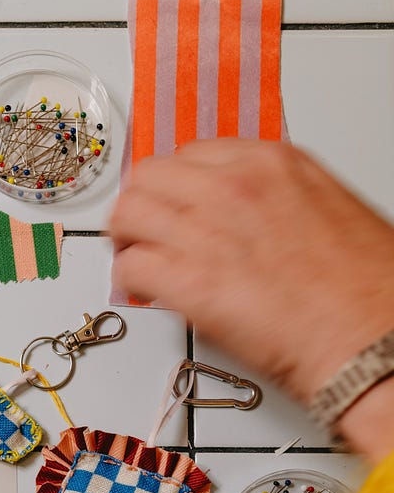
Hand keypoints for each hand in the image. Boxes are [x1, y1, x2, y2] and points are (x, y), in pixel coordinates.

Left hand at [109, 140, 393, 457]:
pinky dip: (130, 280)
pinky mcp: (189, 283)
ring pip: (128, 214)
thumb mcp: (322, 210)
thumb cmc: (359, 290)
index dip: (176, 187)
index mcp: (269, 163)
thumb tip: (238, 221)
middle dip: (142, 206)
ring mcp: (206, 231)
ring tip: (136, 259)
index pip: (191, 155)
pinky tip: (146, 291)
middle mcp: (231, 187)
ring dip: (126, 238)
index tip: (175, 207)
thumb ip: (271, 202)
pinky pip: (131, 267)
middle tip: (143, 232)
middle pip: (150, 177)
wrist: (366, 336)